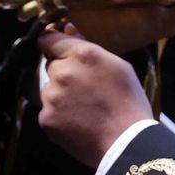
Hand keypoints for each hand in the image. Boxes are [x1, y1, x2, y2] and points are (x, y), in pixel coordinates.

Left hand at [38, 27, 153, 166]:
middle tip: (85, 89)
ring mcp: (51, 97)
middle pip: (51, 66)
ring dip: (60, 95)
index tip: (56, 49)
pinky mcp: (46, 119)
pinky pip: (48, 111)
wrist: (125, 144)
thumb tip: (70, 30)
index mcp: (82, 55)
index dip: (53, 44)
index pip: (49, 39)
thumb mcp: (120, 67)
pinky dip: (58, 116)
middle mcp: (62, 72)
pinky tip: (78, 122)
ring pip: (49, 90)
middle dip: (63, 74)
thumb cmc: (128, 104)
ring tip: (84, 109)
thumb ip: (91, 48)